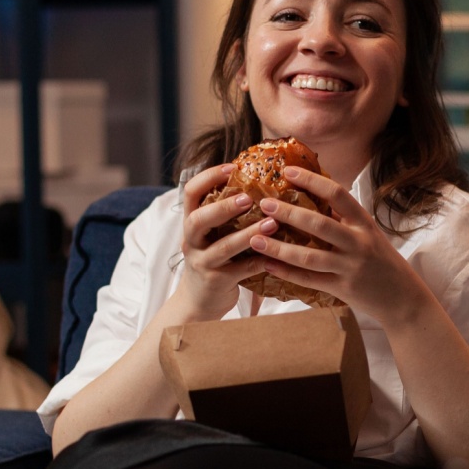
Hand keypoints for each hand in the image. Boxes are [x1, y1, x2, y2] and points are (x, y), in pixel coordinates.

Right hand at [174, 163, 277, 320]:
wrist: (198, 302)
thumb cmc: (213, 260)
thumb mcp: (211, 235)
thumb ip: (225, 214)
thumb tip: (259, 183)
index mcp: (192, 223)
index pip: (190, 192)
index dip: (208, 177)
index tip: (232, 166)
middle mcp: (192, 241)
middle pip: (199, 219)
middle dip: (224, 207)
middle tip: (248, 198)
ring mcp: (202, 262)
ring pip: (223, 246)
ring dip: (248, 234)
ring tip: (272, 223)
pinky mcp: (217, 282)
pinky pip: (241, 270)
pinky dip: (260, 261)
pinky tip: (278, 254)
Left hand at [247, 166, 427, 322]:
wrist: (403, 298)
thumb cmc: (382, 261)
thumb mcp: (368, 233)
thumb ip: (343, 218)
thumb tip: (312, 193)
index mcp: (364, 222)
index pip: (337, 194)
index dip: (311, 180)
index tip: (288, 171)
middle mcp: (358, 242)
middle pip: (319, 224)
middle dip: (289, 213)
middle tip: (264, 204)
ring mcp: (350, 267)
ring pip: (310, 256)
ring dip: (279, 248)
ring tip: (255, 240)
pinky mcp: (343, 289)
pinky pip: (310, 280)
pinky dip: (287, 273)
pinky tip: (268, 266)